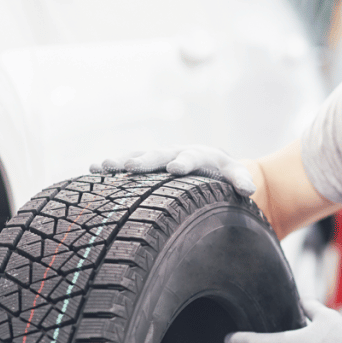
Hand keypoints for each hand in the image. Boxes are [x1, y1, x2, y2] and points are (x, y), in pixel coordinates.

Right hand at [90, 145, 255, 195]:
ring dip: (120, 162)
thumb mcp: (233, 174)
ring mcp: (156, 157)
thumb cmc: (220, 171)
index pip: (190, 158)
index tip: (175, 169)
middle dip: (144, 162)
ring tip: (102, 167)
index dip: (183, 163)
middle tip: (129, 168)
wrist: (205, 159)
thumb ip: (240, 179)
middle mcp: (172, 153)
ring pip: (137, 157)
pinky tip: (91, 170)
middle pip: (157, 156)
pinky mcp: (144, 163)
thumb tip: (250, 189)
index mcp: (196, 155)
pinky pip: (125, 163)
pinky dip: (110, 167)